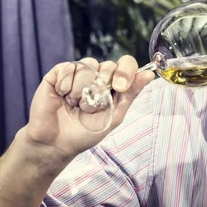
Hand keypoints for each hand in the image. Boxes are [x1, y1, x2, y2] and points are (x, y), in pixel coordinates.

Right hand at [23, 56, 154, 163]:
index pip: (126, 63)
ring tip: (74, 104)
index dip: (125, 71)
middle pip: (108, 65)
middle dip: (101, 87)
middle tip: (90, 106)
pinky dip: (66, 84)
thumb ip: (131, 94)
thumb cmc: (85, 132)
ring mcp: (78, 72)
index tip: (120, 87)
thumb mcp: (114, 116)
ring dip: (82, 90)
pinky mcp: (59, 73)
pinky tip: (62, 96)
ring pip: (88, 65)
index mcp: (113, 83)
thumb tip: (149, 75)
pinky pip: (68, 67)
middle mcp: (97, 75)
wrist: (56, 143)